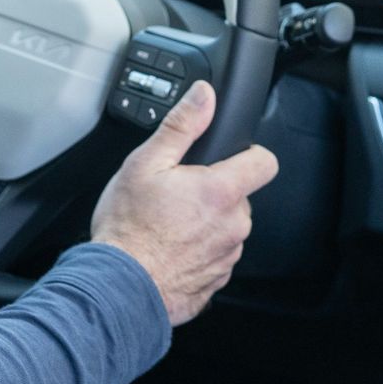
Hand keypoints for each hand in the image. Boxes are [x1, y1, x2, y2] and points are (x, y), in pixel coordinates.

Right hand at [89, 82, 277, 325]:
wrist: (117, 287)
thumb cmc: (128, 228)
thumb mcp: (146, 163)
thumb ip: (182, 125)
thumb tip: (204, 95)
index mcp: (221, 191)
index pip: (265, 162)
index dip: (250, 154)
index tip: (229, 157)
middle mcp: (233, 226)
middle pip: (240, 197)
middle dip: (215, 192)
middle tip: (177, 194)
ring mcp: (227, 257)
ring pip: (227, 228)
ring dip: (207, 224)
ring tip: (168, 225)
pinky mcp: (215, 282)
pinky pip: (215, 258)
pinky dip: (197, 252)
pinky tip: (169, 249)